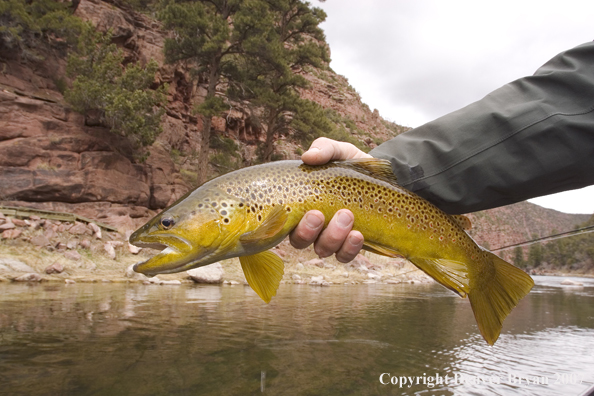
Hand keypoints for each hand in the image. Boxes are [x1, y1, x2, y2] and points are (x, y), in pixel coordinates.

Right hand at [290, 138, 371, 261]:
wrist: (386, 179)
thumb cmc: (353, 166)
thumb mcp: (340, 152)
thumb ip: (324, 149)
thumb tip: (308, 156)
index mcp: (301, 205)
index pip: (284, 221)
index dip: (288, 223)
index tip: (307, 209)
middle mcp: (312, 226)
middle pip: (299, 241)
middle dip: (308, 231)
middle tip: (320, 214)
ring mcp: (331, 238)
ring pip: (323, 249)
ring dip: (332, 236)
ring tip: (347, 215)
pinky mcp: (349, 246)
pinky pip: (344, 256)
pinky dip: (349, 248)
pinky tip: (358, 234)